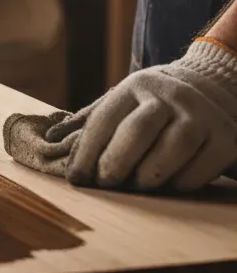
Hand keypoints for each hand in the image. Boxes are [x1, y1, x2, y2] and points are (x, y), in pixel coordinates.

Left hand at [8, 40, 236, 192]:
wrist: (214, 85)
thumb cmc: (156, 102)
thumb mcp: (124, 99)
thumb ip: (91, 120)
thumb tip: (53, 138)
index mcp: (137, 85)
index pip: (106, 118)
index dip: (87, 152)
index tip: (76, 178)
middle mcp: (169, 96)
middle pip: (138, 132)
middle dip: (115, 163)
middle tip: (105, 184)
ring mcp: (201, 116)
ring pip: (172, 150)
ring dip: (148, 176)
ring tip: (136, 186)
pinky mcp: (226, 138)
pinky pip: (199, 170)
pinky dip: (179, 184)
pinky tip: (166, 187)